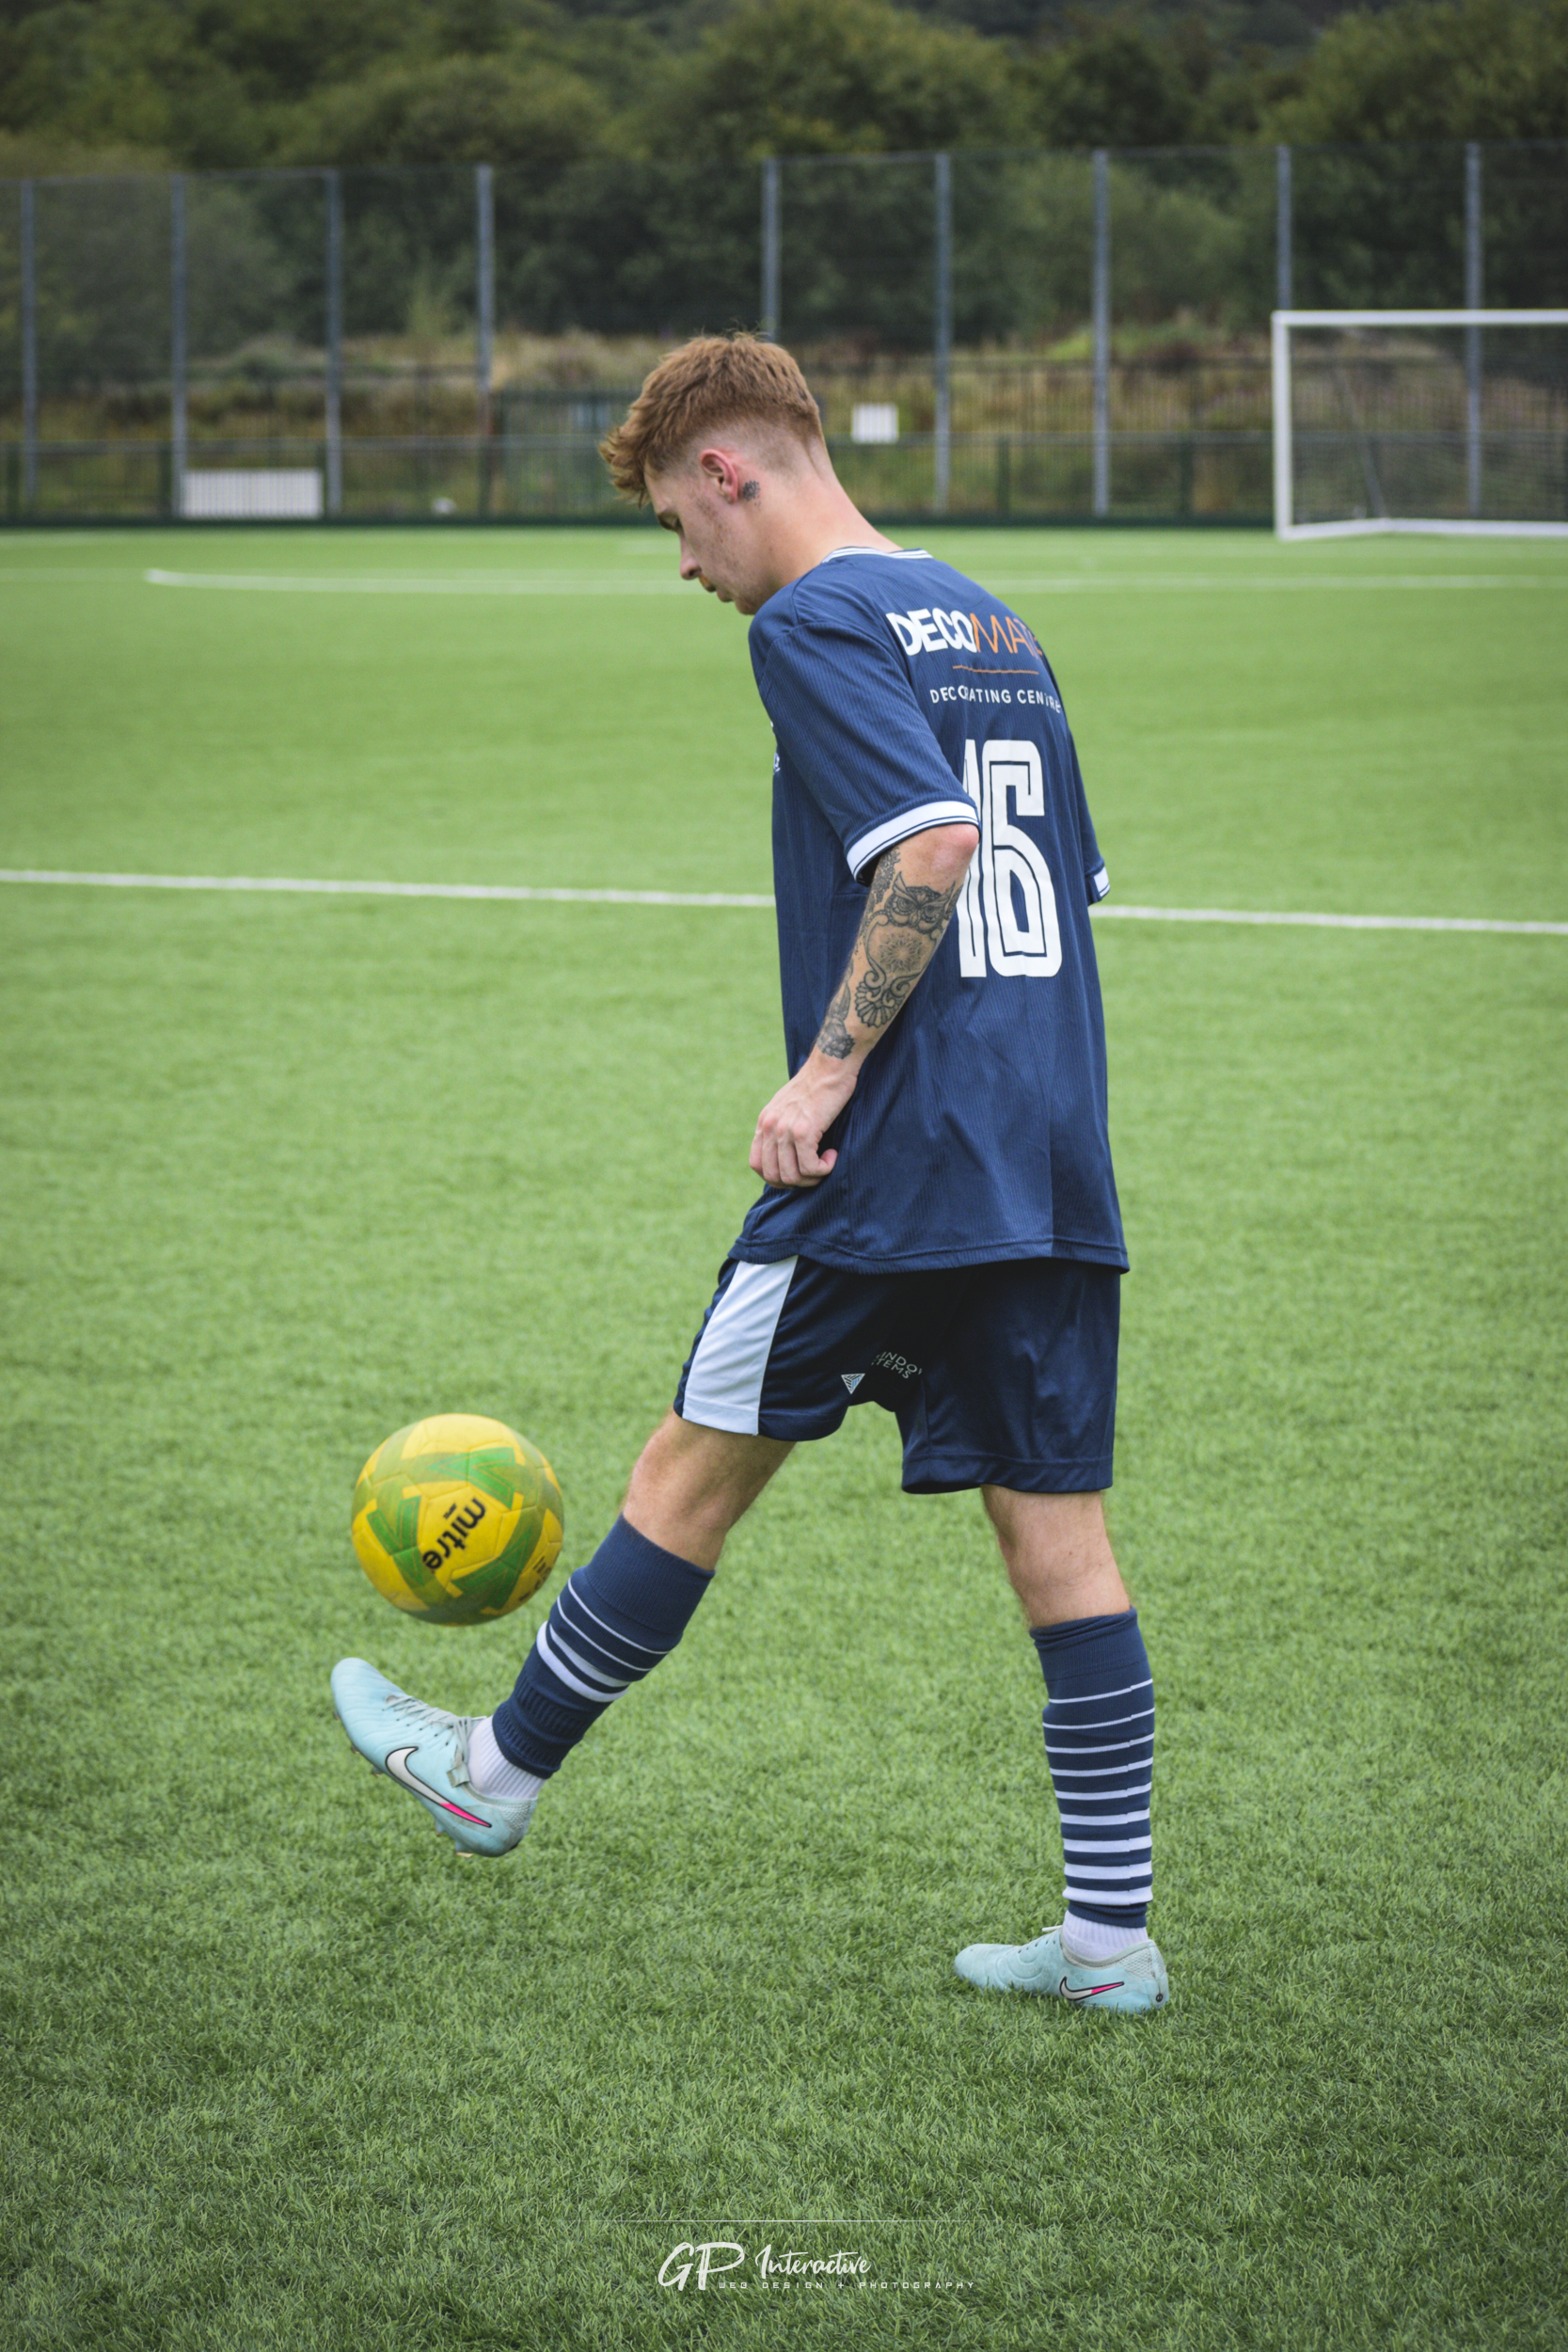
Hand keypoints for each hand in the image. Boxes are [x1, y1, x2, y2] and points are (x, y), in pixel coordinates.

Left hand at [750, 1052, 858, 1189]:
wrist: (831, 1066)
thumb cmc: (817, 1087)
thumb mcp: (789, 1107)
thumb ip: (781, 1128)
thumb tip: (786, 1157)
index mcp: (764, 1122)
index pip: (757, 1164)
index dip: (776, 1177)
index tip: (796, 1173)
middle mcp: (770, 1126)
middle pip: (773, 1176)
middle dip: (796, 1182)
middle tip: (815, 1173)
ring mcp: (785, 1130)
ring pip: (792, 1176)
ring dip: (812, 1178)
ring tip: (826, 1164)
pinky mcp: (804, 1131)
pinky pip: (810, 1167)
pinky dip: (824, 1169)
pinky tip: (833, 1156)